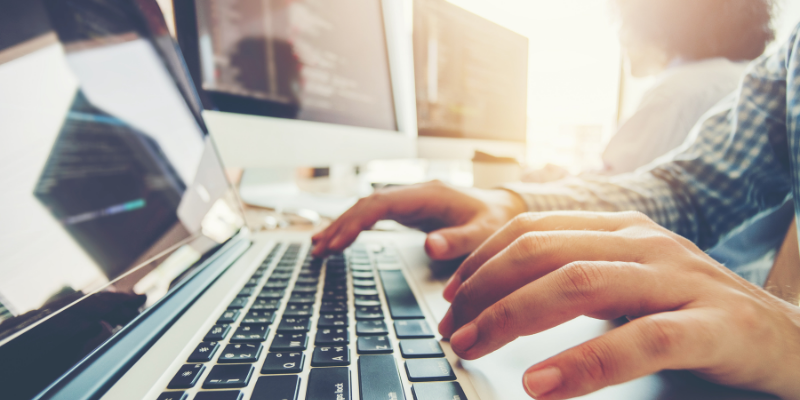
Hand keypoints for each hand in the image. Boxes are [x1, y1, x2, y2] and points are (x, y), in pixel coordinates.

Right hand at [312, 180, 525, 259]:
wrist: (504, 208)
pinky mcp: (409, 211)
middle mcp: (415, 193)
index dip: (356, 222)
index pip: (381, 204)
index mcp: (429, 195)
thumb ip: (459, 240)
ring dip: (342, 226)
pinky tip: (338, 240)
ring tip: (318, 248)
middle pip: (367, 204)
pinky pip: (374, 216)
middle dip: (341, 225)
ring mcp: (410, 201)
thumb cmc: (496, 220)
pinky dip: (354, 227)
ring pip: (366, 208)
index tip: (338, 242)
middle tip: (319, 250)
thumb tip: (429, 245)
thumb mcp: (484, 233)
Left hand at [438, 211, 799, 399]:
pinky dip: (584, 363)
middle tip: (452, 329)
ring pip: (579, 283)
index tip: (451, 297)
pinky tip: (542, 385)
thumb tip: (506, 299)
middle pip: (543, 252)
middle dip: (485, 290)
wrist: (795, 340)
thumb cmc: (699, 314)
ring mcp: (681, 279)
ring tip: (474, 348)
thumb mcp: (634, 285)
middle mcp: (646, 243)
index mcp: (623, 229)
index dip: (482, 262)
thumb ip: (580, 280)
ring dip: (513, 317)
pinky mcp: (713, 326)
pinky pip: (639, 340)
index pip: (533, 231)